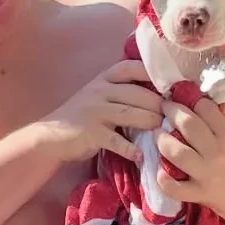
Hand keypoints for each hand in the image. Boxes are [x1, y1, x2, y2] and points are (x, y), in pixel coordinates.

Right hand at [40, 60, 162, 162]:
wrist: (50, 136)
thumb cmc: (80, 118)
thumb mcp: (98, 97)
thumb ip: (120, 94)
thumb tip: (156, 98)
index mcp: (103, 80)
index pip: (130, 67)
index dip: (151, 73)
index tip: (170, 83)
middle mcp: (100, 92)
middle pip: (137, 93)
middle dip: (158, 104)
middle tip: (174, 115)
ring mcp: (95, 112)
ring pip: (130, 113)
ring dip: (150, 122)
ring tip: (164, 132)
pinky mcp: (91, 133)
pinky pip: (116, 141)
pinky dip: (131, 149)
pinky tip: (141, 156)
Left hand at [156, 98, 224, 217]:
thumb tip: (223, 98)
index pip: (205, 108)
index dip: (193, 99)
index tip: (184, 96)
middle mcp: (216, 153)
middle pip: (188, 125)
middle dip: (172, 111)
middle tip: (165, 106)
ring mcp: (205, 174)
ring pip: (177, 153)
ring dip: (162, 140)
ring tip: (157, 132)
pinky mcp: (197, 193)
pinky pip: (174, 188)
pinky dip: (163, 179)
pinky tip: (159, 169)